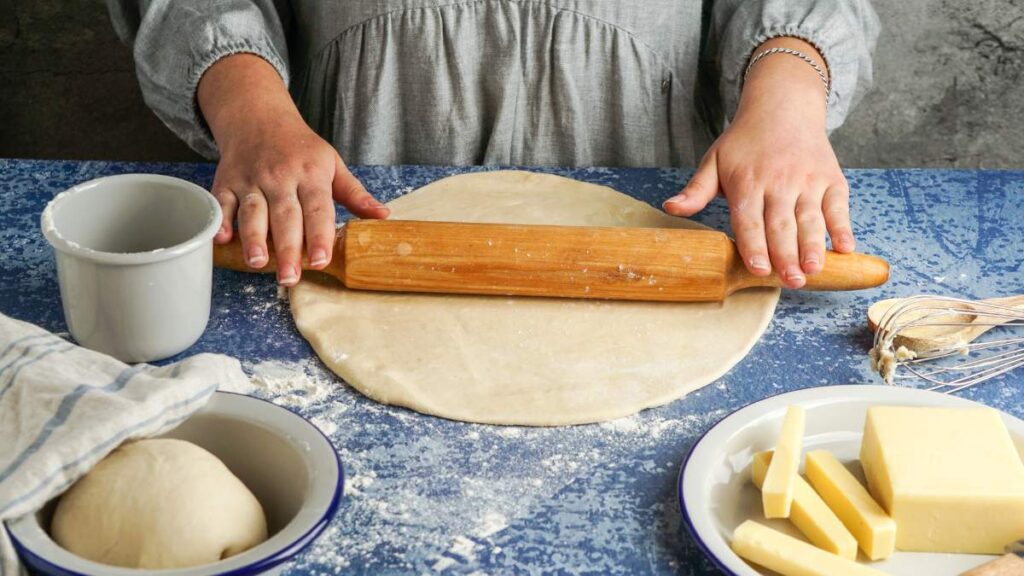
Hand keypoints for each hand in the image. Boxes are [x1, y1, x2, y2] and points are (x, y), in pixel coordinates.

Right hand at [199, 54, 388, 285]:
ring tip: (258, 264)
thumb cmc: (300, 148)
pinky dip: (221, 220)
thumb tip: (383, 216)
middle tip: (290, 277)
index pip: (318, 209)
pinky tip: (222, 240)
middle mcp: (280, 177)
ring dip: (253, 239)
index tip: (322, 260)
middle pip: (285, 216)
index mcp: (311, 174)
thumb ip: (354, 193)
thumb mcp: (332, 163)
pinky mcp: (227, 181)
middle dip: (288, 248)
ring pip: (253, 211)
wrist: (258, 117)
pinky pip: (223, 203)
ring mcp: (251, 179)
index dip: (319, 236)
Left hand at [663, 38, 854, 288]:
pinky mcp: (831, 179)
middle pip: (782, 225)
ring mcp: (808, 181)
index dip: (754, 245)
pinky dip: (843, 227)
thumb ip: (696, 190)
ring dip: (814, 246)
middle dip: (786, 255)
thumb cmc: (744, 142)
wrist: (784, 106)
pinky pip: (838, 207)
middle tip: (791, 282)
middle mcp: (779, 182)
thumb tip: (670, 208)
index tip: (759, 269)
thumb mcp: (714, 160)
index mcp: (747, 182)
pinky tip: (845, 249)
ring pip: (811, 219)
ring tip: (813, 271)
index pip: (749, 220)